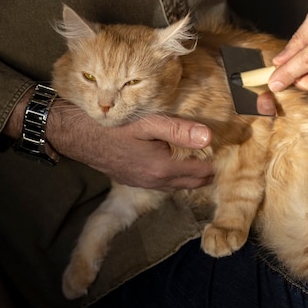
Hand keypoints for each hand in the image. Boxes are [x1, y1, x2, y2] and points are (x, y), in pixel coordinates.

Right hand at [46, 98, 213, 190]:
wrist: (78, 135)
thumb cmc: (112, 125)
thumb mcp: (147, 122)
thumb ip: (179, 129)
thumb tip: (209, 136)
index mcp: (162, 168)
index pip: (202, 172)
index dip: (217, 162)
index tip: (230, 149)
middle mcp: (155, 181)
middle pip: (193, 182)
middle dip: (209, 172)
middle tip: (222, 156)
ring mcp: (143, 183)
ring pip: (178, 184)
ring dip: (193, 175)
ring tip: (205, 160)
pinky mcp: (133, 180)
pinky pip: (163, 183)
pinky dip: (176, 176)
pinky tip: (176, 163)